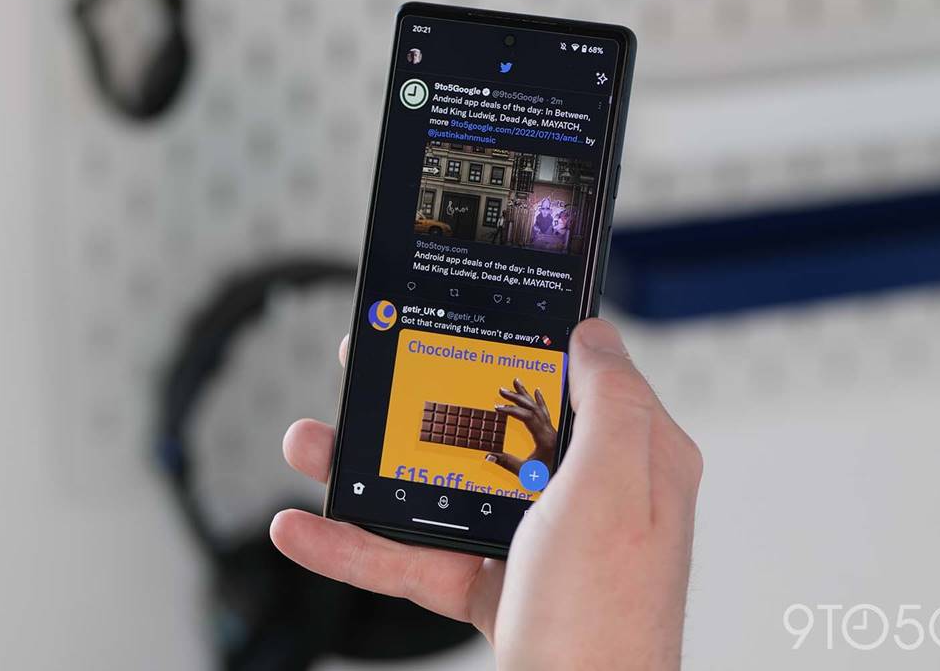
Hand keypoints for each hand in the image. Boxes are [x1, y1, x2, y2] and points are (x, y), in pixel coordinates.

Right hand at [270, 319, 702, 669]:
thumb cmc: (606, 624)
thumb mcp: (613, 491)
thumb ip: (610, 404)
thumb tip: (593, 333)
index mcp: (629, 461)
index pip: (571, 377)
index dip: (513, 342)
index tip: (458, 316)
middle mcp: (584, 499)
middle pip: (489, 428)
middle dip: (415, 404)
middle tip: (364, 371)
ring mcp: (536, 547)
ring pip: (441, 489)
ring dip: (366, 472)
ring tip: (310, 447)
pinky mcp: (496, 593)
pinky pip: (419, 557)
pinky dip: (359, 547)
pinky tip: (309, 529)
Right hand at [487, 377, 557, 476]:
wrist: (567, 482)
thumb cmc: (547, 479)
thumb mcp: (525, 472)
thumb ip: (507, 463)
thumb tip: (489, 455)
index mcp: (545, 439)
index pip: (527, 417)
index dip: (511, 410)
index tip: (497, 407)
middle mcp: (551, 432)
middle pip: (533, 408)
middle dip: (516, 397)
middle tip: (501, 390)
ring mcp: (553, 431)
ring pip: (539, 407)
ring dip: (526, 395)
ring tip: (516, 382)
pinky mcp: (552, 433)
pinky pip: (546, 412)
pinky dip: (540, 401)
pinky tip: (537, 391)